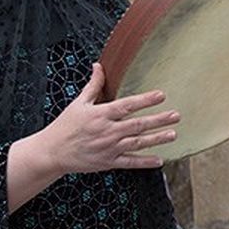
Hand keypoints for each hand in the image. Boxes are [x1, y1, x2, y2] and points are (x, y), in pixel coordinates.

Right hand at [41, 64, 178, 172]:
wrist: (53, 152)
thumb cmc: (65, 126)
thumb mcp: (78, 103)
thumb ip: (93, 85)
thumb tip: (99, 66)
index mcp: (101, 114)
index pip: (127, 105)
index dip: (145, 100)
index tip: (161, 95)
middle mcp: (108, 131)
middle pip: (138, 125)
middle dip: (158, 120)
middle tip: (175, 115)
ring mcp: (109, 148)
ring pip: (138, 143)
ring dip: (157, 139)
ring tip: (173, 134)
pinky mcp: (108, 162)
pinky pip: (130, 163)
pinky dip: (145, 162)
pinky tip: (159, 160)